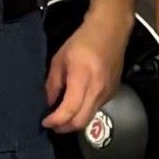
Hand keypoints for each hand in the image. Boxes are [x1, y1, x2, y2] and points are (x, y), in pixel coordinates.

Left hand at [43, 4, 131, 133]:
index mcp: (83, 79)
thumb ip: (53, 84)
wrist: (111, 31)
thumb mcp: (59, 59)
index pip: (69, 110)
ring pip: (89, 118)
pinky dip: (84, 111)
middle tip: (53, 124)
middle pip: (81, 121)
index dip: (55, 120)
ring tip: (62, 115)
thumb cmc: (84, 40)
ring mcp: (108, 93)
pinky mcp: (113, 92)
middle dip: (64, 127)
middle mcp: (98, 89)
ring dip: (74, 121)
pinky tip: (77, 104)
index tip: (45, 122)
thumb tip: (49, 103)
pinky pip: (97, 109)